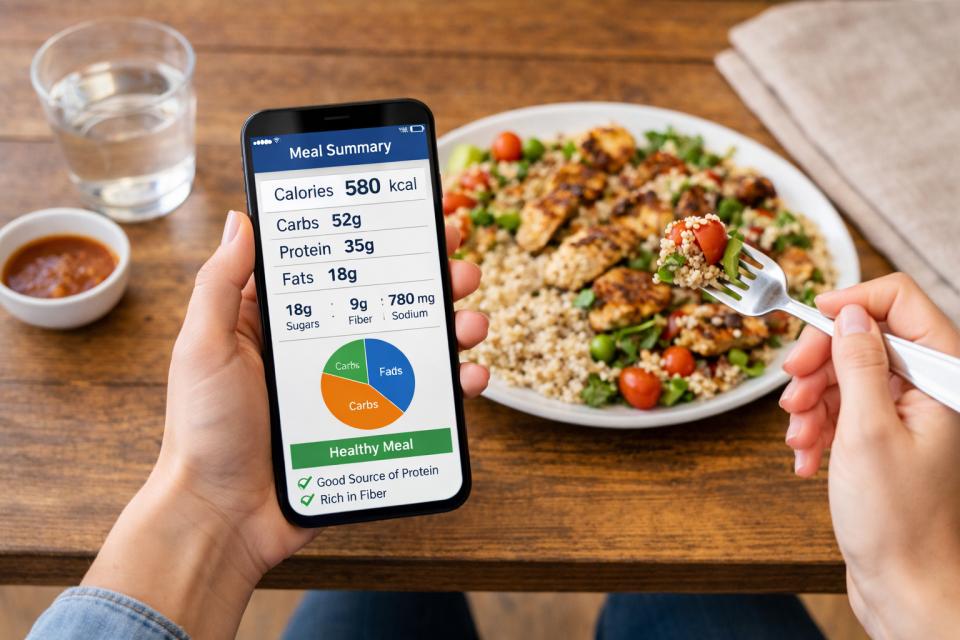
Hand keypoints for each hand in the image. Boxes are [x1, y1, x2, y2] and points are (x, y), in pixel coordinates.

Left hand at [82, 211, 489, 638]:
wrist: (223, 516)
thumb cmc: (203, 432)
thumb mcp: (204, 346)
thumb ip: (221, 283)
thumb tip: (243, 221)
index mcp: (283, 321)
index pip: (339, 267)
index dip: (378, 240)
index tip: (416, 216)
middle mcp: (323, 348)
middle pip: (388, 301)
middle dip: (431, 278)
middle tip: (460, 262)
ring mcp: (352, 387)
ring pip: (414, 346)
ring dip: (452, 327)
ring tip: (472, 321)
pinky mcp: (372, 426)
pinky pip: (421, 400)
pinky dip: (453, 386)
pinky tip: (470, 377)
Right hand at [779, 273, 959, 638]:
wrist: (905, 584)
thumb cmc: (898, 520)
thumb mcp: (867, 431)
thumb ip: (858, 363)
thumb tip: (850, 314)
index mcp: (941, 377)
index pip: (900, 301)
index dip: (852, 303)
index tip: (809, 319)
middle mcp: (927, 388)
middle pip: (863, 338)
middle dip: (819, 362)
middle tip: (791, 389)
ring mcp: (905, 413)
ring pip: (845, 375)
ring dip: (812, 402)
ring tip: (799, 436)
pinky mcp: (884, 436)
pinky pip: (841, 409)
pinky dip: (817, 427)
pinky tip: (806, 455)